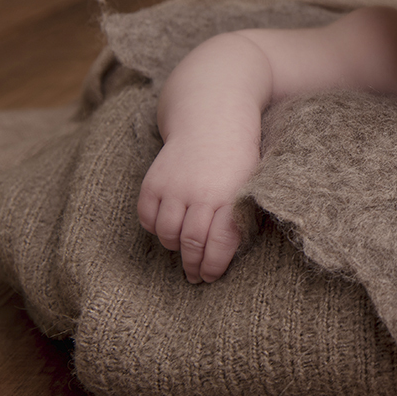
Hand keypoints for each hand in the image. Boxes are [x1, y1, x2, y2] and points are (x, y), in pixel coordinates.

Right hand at [137, 136, 256, 282]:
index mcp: (230, 196)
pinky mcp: (154, 181)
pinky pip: (147, 217)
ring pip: (167, 233)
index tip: (212, 276)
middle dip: (193, 265)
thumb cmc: (238, 157)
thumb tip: (227, 254)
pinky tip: (166, 227)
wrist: (211, 119)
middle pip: (191, 242)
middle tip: (195, 276)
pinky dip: (155, 228)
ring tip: (183, 249)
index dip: (214, 265)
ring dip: (174, 246)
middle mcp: (200, 193)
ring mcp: (174, 186)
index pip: (219, 243)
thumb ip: (240, 215)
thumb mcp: (249, 184)